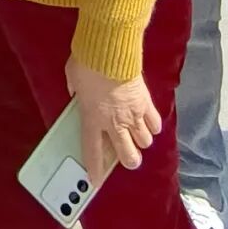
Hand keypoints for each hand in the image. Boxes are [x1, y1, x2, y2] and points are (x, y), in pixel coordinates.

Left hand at [65, 56, 161, 183]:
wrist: (110, 46)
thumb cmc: (86, 61)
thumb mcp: (72, 79)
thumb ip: (76, 93)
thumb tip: (77, 94)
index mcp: (92, 119)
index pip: (93, 153)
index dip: (94, 170)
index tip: (94, 181)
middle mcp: (115, 122)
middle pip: (128, 156)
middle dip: (128, 160)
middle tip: (125, 154)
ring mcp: (133, 115)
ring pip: (145, 143)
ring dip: (140, 141)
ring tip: (136, 133)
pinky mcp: (147, 103)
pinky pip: (155, 124)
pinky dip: (152, 126)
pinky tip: (147, 121)